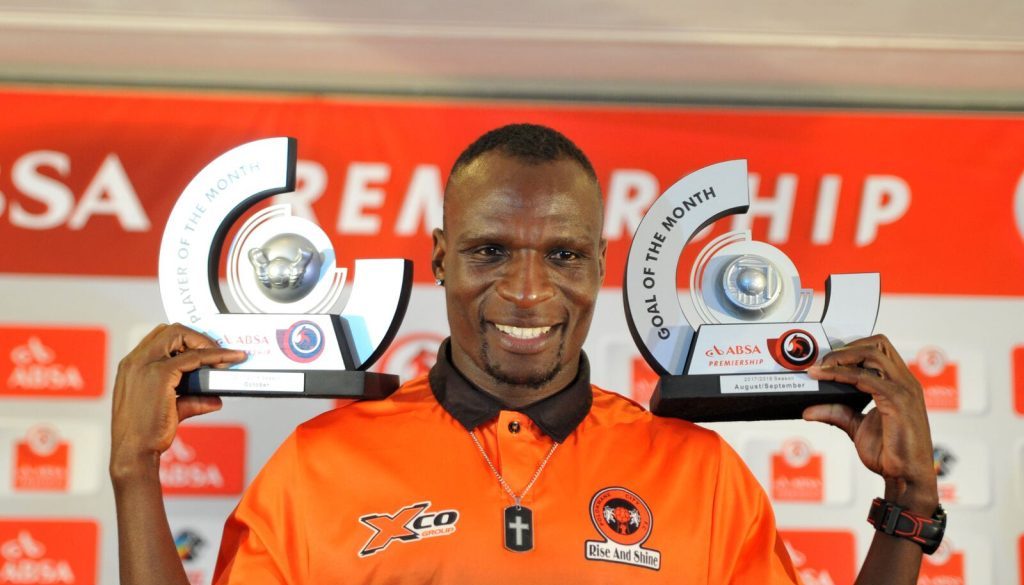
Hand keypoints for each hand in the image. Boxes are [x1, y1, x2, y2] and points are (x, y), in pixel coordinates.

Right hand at [110, 323, 246, 480]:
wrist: (134, 453)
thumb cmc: (146, 434)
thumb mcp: (170, 410)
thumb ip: (191, 400)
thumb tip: (216, 399)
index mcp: (132, 365)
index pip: (160, 337)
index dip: (187, 340)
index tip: (207, 349)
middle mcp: (135, 361)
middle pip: (171, 330)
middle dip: (198, 336)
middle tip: (219, 351)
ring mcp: (145, 365)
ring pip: (180, 335)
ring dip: (207, 342)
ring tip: (227, 357)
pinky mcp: (159, 375)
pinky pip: (194, 357)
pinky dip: (214, 356)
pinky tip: (228, 362)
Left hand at [803, 334, 937, 512]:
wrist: (906, 477)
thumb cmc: (890, 454)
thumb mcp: (856, 427)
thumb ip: (836, 412)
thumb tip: (807, 410)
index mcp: (899, 383)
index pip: (878, 349)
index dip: (851, 348)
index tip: (826, 358)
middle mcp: (905, 381)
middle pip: (877, 343)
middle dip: (846, 347)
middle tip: (821, 361)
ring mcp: (904, 389)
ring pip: (873, 354)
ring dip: (841, 357)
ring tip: (819, 367)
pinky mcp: (898, 401)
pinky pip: (866, 378)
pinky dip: (841, 374)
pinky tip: (824, 378)